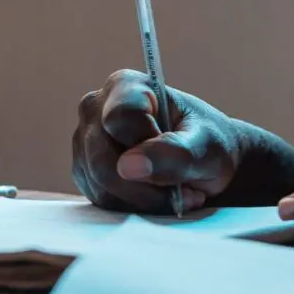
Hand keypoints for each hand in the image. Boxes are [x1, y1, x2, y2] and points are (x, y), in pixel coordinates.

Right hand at [72, 69, 244, 213]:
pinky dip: (132, 207)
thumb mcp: (205, 146)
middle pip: (103, 159)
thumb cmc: (208, 144)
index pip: (119, 119)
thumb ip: (174, 152)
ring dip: (142, 199)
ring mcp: (86, 142)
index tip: (179, 154)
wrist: (206, 164)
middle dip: (146, 186)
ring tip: (175, 193)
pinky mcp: (85, 172)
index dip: (149, 146)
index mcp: (126, 86)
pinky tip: (157, 197)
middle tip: (183, 191)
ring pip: (100, 185)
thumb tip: (128, 165)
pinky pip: (100, 200)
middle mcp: (96, 109)